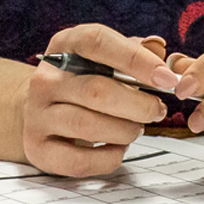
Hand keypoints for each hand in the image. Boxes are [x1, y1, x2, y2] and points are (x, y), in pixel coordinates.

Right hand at [21, 25, 183, 176]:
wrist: (39, 107)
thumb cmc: (83, 80)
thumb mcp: (105, 56)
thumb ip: (134, 50)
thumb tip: (158, 48)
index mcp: (65, 45)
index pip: (97, 42)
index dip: (136, 59)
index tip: (166, 78)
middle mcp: (46, 79)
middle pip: (97, 90)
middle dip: (139, 104)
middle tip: (158, 110)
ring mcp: (37, 114)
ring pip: (88, 125)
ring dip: (125, 130)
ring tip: (137, 128)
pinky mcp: (38, 148)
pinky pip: (79, 160)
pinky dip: (108, 157)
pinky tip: (118, 148)